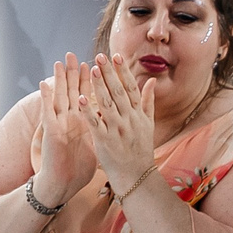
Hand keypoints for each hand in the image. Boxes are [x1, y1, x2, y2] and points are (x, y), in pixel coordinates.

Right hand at [27, 56, 100, 208]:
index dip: (89, 80)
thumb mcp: (93, 143)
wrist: (64, 184)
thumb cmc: (77, 167)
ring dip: (58, 80)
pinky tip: (43, 84)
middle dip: (72, 73)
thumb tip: (109, 123)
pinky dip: (46, 98)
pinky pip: (48, 113)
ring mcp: (59, 124)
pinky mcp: (51, 133)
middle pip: (70, 92)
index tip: (95, 63)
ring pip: (58, 97)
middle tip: (73, 55)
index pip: (85, 96)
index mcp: (80, 121)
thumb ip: (99, 129)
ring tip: (58, 63)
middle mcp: (68, 120)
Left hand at [83, 53, 159, 194]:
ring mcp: (118, 129)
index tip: (116, 56)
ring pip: (108, 104)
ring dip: (100, 86)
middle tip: (100, 56)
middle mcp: (129, 119)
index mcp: (138, 114)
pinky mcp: (105, 141)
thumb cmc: (141, 149)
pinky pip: (96, 123)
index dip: (124, 71)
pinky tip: (81, 98)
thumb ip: (148, 101)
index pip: (131, 88)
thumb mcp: (148, 124)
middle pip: (119, 91)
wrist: (137, 176)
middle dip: (110, 73)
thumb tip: (151, 80)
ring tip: (92, 70)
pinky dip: (89, 110)